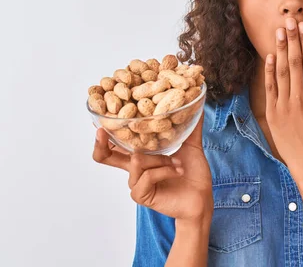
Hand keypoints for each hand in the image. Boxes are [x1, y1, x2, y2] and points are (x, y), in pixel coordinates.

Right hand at [92, 111, 212, 222]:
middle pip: (105, 157)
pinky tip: (177, 171)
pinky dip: (165, 170)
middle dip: (101, 143)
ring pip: (137, 160)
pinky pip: (147, 176)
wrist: (202, 198)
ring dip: (160, 159)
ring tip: (177, 161)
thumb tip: (197, 104)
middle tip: (101, 131)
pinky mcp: (141, 195)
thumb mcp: (191, 146)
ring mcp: (136, 183)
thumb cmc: (193, 175)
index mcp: (142, 156)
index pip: (117, 143)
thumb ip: (191, 127)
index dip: (107, 131)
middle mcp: (135, 169)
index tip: (103, 117)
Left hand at [264, 17, 302, 174]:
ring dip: (280, 50)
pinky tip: (270, 56)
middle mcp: (299, 97)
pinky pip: (270, 87)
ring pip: (281, 71)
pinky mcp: (273, 113)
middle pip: (295, 62)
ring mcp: (284, 105)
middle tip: (289, 20)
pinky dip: (269, 71)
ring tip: (279, 32)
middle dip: (292, 39)